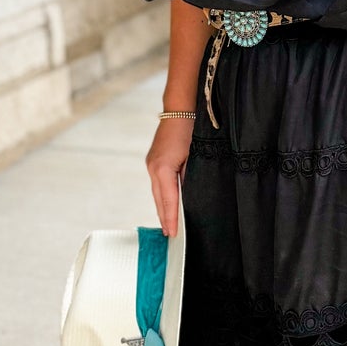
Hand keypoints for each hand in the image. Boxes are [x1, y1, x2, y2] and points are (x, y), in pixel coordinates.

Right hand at [146, 119, 192, 236]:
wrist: (181, 109)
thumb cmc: (192, 130)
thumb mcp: (195, 156)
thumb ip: (190, 179)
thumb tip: (189, 197)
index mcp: (163, 168)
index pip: (168, 200)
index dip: (171, 219)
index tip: (174, 234)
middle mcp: (153, 168)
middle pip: (159, 200)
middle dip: (165, 218)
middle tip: (171, 236)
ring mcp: (151, 164)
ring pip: (157, 193)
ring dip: (163, 208)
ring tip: (169, 225)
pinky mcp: (153, 160)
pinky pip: (158, 184)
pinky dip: (163, 196)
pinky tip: (168, 204)